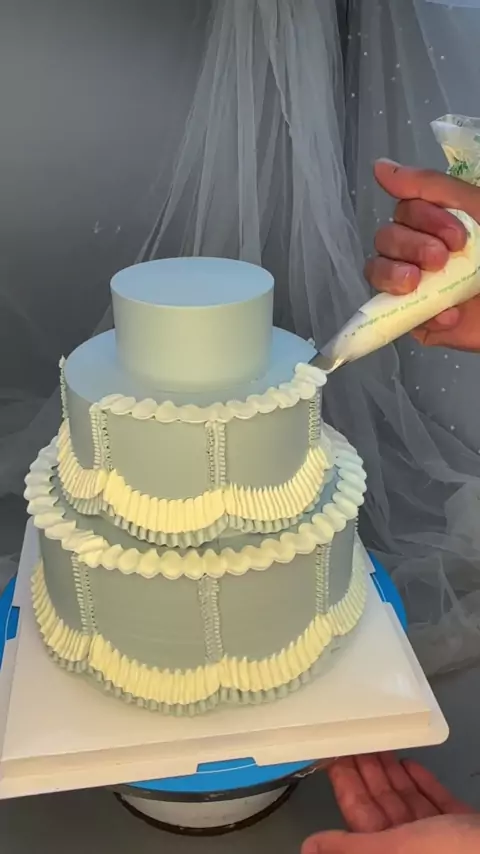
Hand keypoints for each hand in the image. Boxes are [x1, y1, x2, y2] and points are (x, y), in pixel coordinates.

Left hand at [302, 753, 478, 853]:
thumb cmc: (451, 852)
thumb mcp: (394, 849)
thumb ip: (352, 847)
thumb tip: (310, 847)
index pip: (359, 816)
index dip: (346, 784)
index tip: (335, 755)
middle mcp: (412, 848)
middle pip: (381, 806)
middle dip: (367, 773)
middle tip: (356, 740)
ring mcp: (439, 840)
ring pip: (406, 801)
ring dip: (391, 772)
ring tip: (378, 744)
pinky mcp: (460, 826)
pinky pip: (436, 802)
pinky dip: (422, 782)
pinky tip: (411, 763)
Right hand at [365, 160, 479, 351]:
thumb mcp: (479, 209)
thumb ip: (432, 186)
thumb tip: (380, 168)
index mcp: (438, 223)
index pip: (404, 211)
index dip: (422, 220)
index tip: (458, 237)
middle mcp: (423, 251)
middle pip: (386, 239)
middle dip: (410, 246)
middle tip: (442, 260)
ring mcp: (418, 287)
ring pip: (378, 271)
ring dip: (395, 275)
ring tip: (419, 284)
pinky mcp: (418, 321)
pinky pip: (394, 314)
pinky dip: (419, 313)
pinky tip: (449, 313)